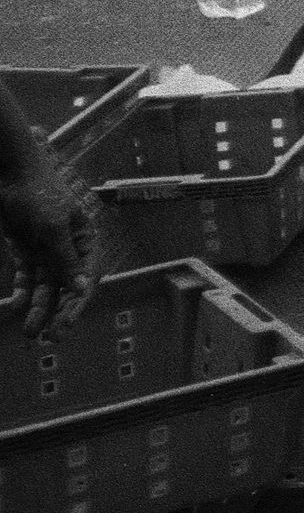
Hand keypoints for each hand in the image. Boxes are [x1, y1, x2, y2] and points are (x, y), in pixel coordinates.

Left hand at [0, 176, 94, 335]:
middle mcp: (68, 249)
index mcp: (84, 240)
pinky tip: (17, 306)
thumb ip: (65, 258)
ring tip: (29, 332)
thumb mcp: (53, 226)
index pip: (86, 278)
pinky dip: (23, 292)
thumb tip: (81, 288)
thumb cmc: (38, 194)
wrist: (8, 174)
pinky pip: (26, 277)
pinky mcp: (25, 251)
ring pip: (45, 287)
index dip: (77, 303)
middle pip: (65, 287)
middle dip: (57, 312)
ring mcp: (45, 251)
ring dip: (38, 309)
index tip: (66, 325)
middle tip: (49, 337)